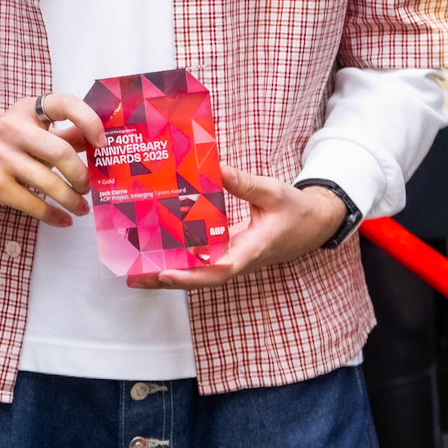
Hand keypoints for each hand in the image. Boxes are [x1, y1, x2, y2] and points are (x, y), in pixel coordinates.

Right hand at [0, 92, 102, 226]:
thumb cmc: (7, 144)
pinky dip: (53, 215)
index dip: (89, 120)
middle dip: (81, 175)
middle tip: (87, 186)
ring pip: (49, 183)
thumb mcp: (32, 129)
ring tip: (81, 207)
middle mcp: (12, 129)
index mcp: (27, 110)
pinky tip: (63, 219)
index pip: (63, 104)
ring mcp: (1, 157)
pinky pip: (34, 204)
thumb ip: (65, 133)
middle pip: (60, 152)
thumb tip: (101, 142)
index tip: (102, 142)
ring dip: (71, 200)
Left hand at [130, 165, 347, 288]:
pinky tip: (158, 254)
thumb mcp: (273, 192)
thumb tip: (216, 168)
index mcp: (250, 250)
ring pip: (197, 273)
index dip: (191, 274)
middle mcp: (237, 260)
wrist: (313, 224)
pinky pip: (202, 262)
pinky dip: (180, 261)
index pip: (218, 269)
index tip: (166, 272)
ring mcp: (232, 259)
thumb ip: (244, 183)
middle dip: (166, 279)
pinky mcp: (229, 253)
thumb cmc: (295, 210)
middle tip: (134, 277)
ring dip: (168, 274)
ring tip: (135, 272)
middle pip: (198, 278)